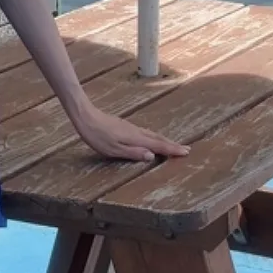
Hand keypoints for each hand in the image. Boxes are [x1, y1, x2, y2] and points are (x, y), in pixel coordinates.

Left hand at [72, 103, 189, 163]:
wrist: (86, 117)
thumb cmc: (98, 136)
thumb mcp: (113, 149)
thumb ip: (133, 153)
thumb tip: (152, 156)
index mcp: (136, 138)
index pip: (158, 145)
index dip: (172, 149)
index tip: (186, 152)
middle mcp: (137, 132)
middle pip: (158, 138)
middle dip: (172, 144)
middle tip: (186, 149)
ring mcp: (132, 127)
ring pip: (153, 134)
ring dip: (164, 140)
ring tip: (173, 145)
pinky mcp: (126, 126)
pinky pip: (146, 132)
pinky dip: (155, 137)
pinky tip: (152, 139)